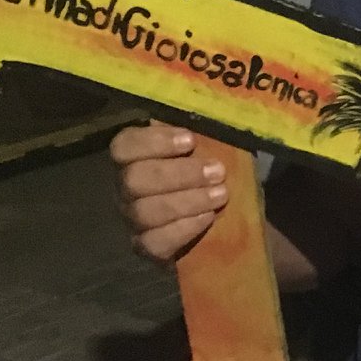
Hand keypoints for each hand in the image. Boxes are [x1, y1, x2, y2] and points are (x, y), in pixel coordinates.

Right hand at [113, 123, 227, 260]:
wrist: (236, 220)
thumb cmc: (218, 174)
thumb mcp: (215, 148)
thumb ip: (208, 134)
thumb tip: (218, 112)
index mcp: (139, 158)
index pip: (124, 145)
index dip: (153, 142)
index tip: (190, 140)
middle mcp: (128, 189)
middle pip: (133, 180)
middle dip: (178, 174)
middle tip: (216, 172)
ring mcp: (134, 220)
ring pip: (144, 212)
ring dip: (186, 201)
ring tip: (220, 195)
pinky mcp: (148, 248)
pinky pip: (154, 243)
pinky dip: (183, 229)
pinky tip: (207, 218)